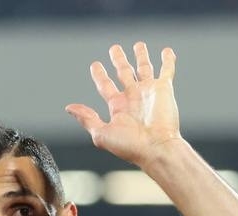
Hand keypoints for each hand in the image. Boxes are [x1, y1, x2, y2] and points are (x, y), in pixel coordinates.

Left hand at [65, 42, 181, 168]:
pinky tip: (167, 51)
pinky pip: (166, 70)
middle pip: (123, 73)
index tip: (95, 65)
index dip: (99, 75)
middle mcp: (133, 97)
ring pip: (144, 68)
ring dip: (141, 56)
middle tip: (114, 49)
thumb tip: (69, 107)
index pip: (105, 85)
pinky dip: (167, 60)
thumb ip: (87, 119)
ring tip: (138, 45)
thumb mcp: (102, 133)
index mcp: (117, 106)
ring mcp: (148, 92)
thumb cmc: (130, 146)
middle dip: (118, 60)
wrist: (157, 148)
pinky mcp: (164, 89)